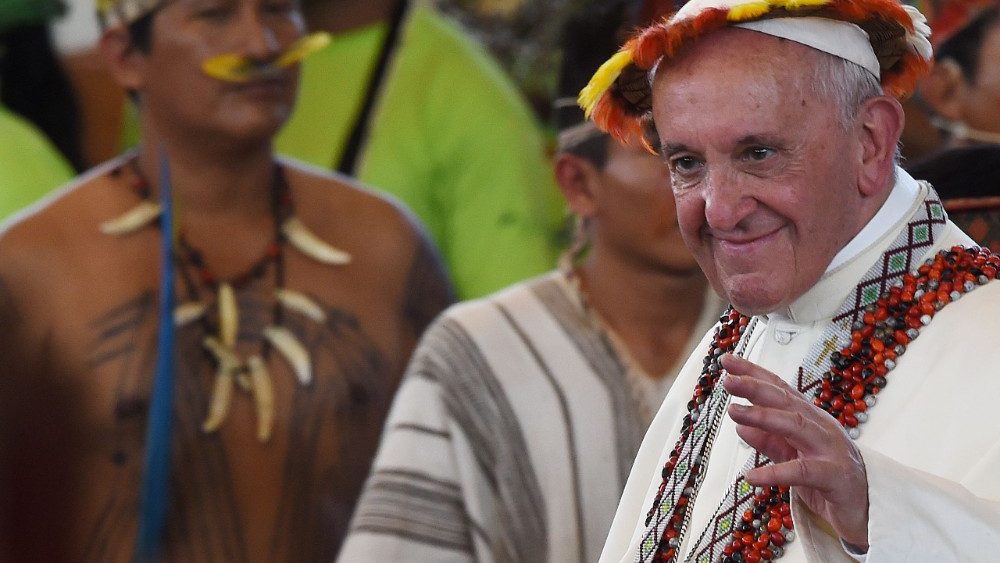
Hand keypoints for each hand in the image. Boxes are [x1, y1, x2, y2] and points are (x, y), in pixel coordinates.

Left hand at [721, 353, 869, 548]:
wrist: (867, 510)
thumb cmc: (827, 478)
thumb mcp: (792, 457)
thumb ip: (769, 441)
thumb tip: (739, 426)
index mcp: (809, 418)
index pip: (780, 390)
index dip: (754, 373)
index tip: (727, 360)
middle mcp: (820, 427)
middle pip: (786, 401)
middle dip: (756, 387)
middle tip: (727, 380)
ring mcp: (830, 449)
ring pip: (795, 426)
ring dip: (763, 417)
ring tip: (734, 412)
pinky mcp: (835, 476)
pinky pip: (802, 472)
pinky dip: (775, 472)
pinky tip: (751, 476)